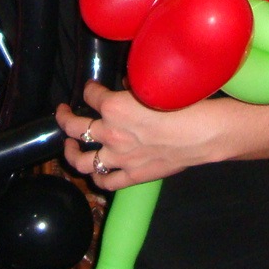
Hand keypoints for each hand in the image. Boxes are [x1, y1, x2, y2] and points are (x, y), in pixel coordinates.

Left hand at [55, 82, 232, 189]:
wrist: (205, 135)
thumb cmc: (185, 106)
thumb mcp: (155, 87)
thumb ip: (134, 88)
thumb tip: (128, 88)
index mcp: (114, 107)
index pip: (91, 94)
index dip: (90, 88)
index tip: (92, 87)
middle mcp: (110, 133)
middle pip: (74, 127)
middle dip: (64, 118)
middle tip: (63, 112)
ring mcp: (119, 158)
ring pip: (80, 161)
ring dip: (71, 152)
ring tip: (70, 146)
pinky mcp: (131, 176)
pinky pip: (105, 181)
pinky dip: (97, 178)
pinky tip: (97, 172)